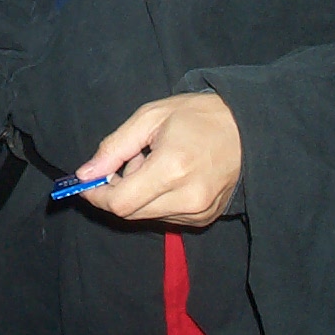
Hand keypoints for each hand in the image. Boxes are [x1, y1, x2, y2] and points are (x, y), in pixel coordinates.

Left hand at [72, 93, 241, 228]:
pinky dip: (156, 200)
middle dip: (117, 191)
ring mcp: (199, 212)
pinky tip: (170, 176)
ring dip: (138, 195)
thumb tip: (85, 173)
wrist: (249, 129)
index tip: (87, 183)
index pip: (120, 202)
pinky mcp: (205, 218)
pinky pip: (166, 217)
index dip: (97, 195)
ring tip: (154, 163)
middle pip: (130, 213)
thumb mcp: (150, 117)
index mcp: (172, 168)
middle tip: (128, 161)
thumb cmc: (199, 116)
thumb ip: (114, 147)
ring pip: (147, 216)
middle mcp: (187, 198)